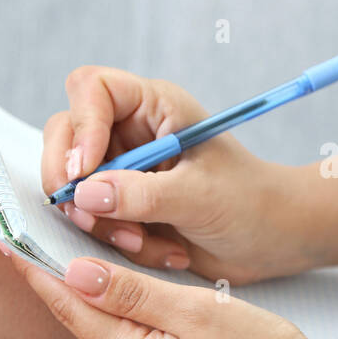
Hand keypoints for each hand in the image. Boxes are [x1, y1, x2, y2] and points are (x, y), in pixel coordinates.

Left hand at [7, 250, 335, 338]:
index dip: (34, 266)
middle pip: (72, 315)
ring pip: (93, 324)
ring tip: (47, 252)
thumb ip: (135, 293)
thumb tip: (75, 272)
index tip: (5, 233)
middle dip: (43, 275)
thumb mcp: (199, 311)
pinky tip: (100, 286)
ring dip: (69, 289)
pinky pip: (116, 334)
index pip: (67, 302)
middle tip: (16, 235)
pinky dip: (100, 305)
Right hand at [41, 66, 316, 283]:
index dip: (80, 126)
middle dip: (73, 183)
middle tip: (89, 219)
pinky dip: (117, 241)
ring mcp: (122, 168)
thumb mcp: (200, 197)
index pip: (91, 89)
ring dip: (100, 222)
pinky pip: (92, 220)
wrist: (273, 239)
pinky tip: (161, 249)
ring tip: (144, 241)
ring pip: (73, 186)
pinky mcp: (122, 204)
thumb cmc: (250, 203)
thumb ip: (143, 194)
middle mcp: (132, 130)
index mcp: (155, 106)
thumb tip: (84, 195)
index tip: (85, 171)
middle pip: (64, 135)